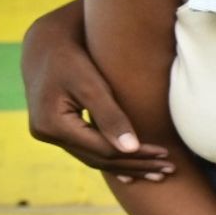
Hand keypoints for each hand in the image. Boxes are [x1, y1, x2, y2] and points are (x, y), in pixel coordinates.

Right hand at [20, 0, 172, 180]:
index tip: (166, 154)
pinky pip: (87, 151)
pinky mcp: (55, 130)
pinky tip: (132, 172)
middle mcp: (45, 133)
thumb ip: (110, 116)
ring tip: (159, 172)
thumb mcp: (92, 83)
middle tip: (170, 169)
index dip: (136, 155)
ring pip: (94, 158)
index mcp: (51, 123)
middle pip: (99, 159)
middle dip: (136, 165)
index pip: (102, 149)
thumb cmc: (73, 56)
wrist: (46, 41)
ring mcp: (48, 134)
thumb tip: (131, 149)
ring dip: (127, 167)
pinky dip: (112, 159)